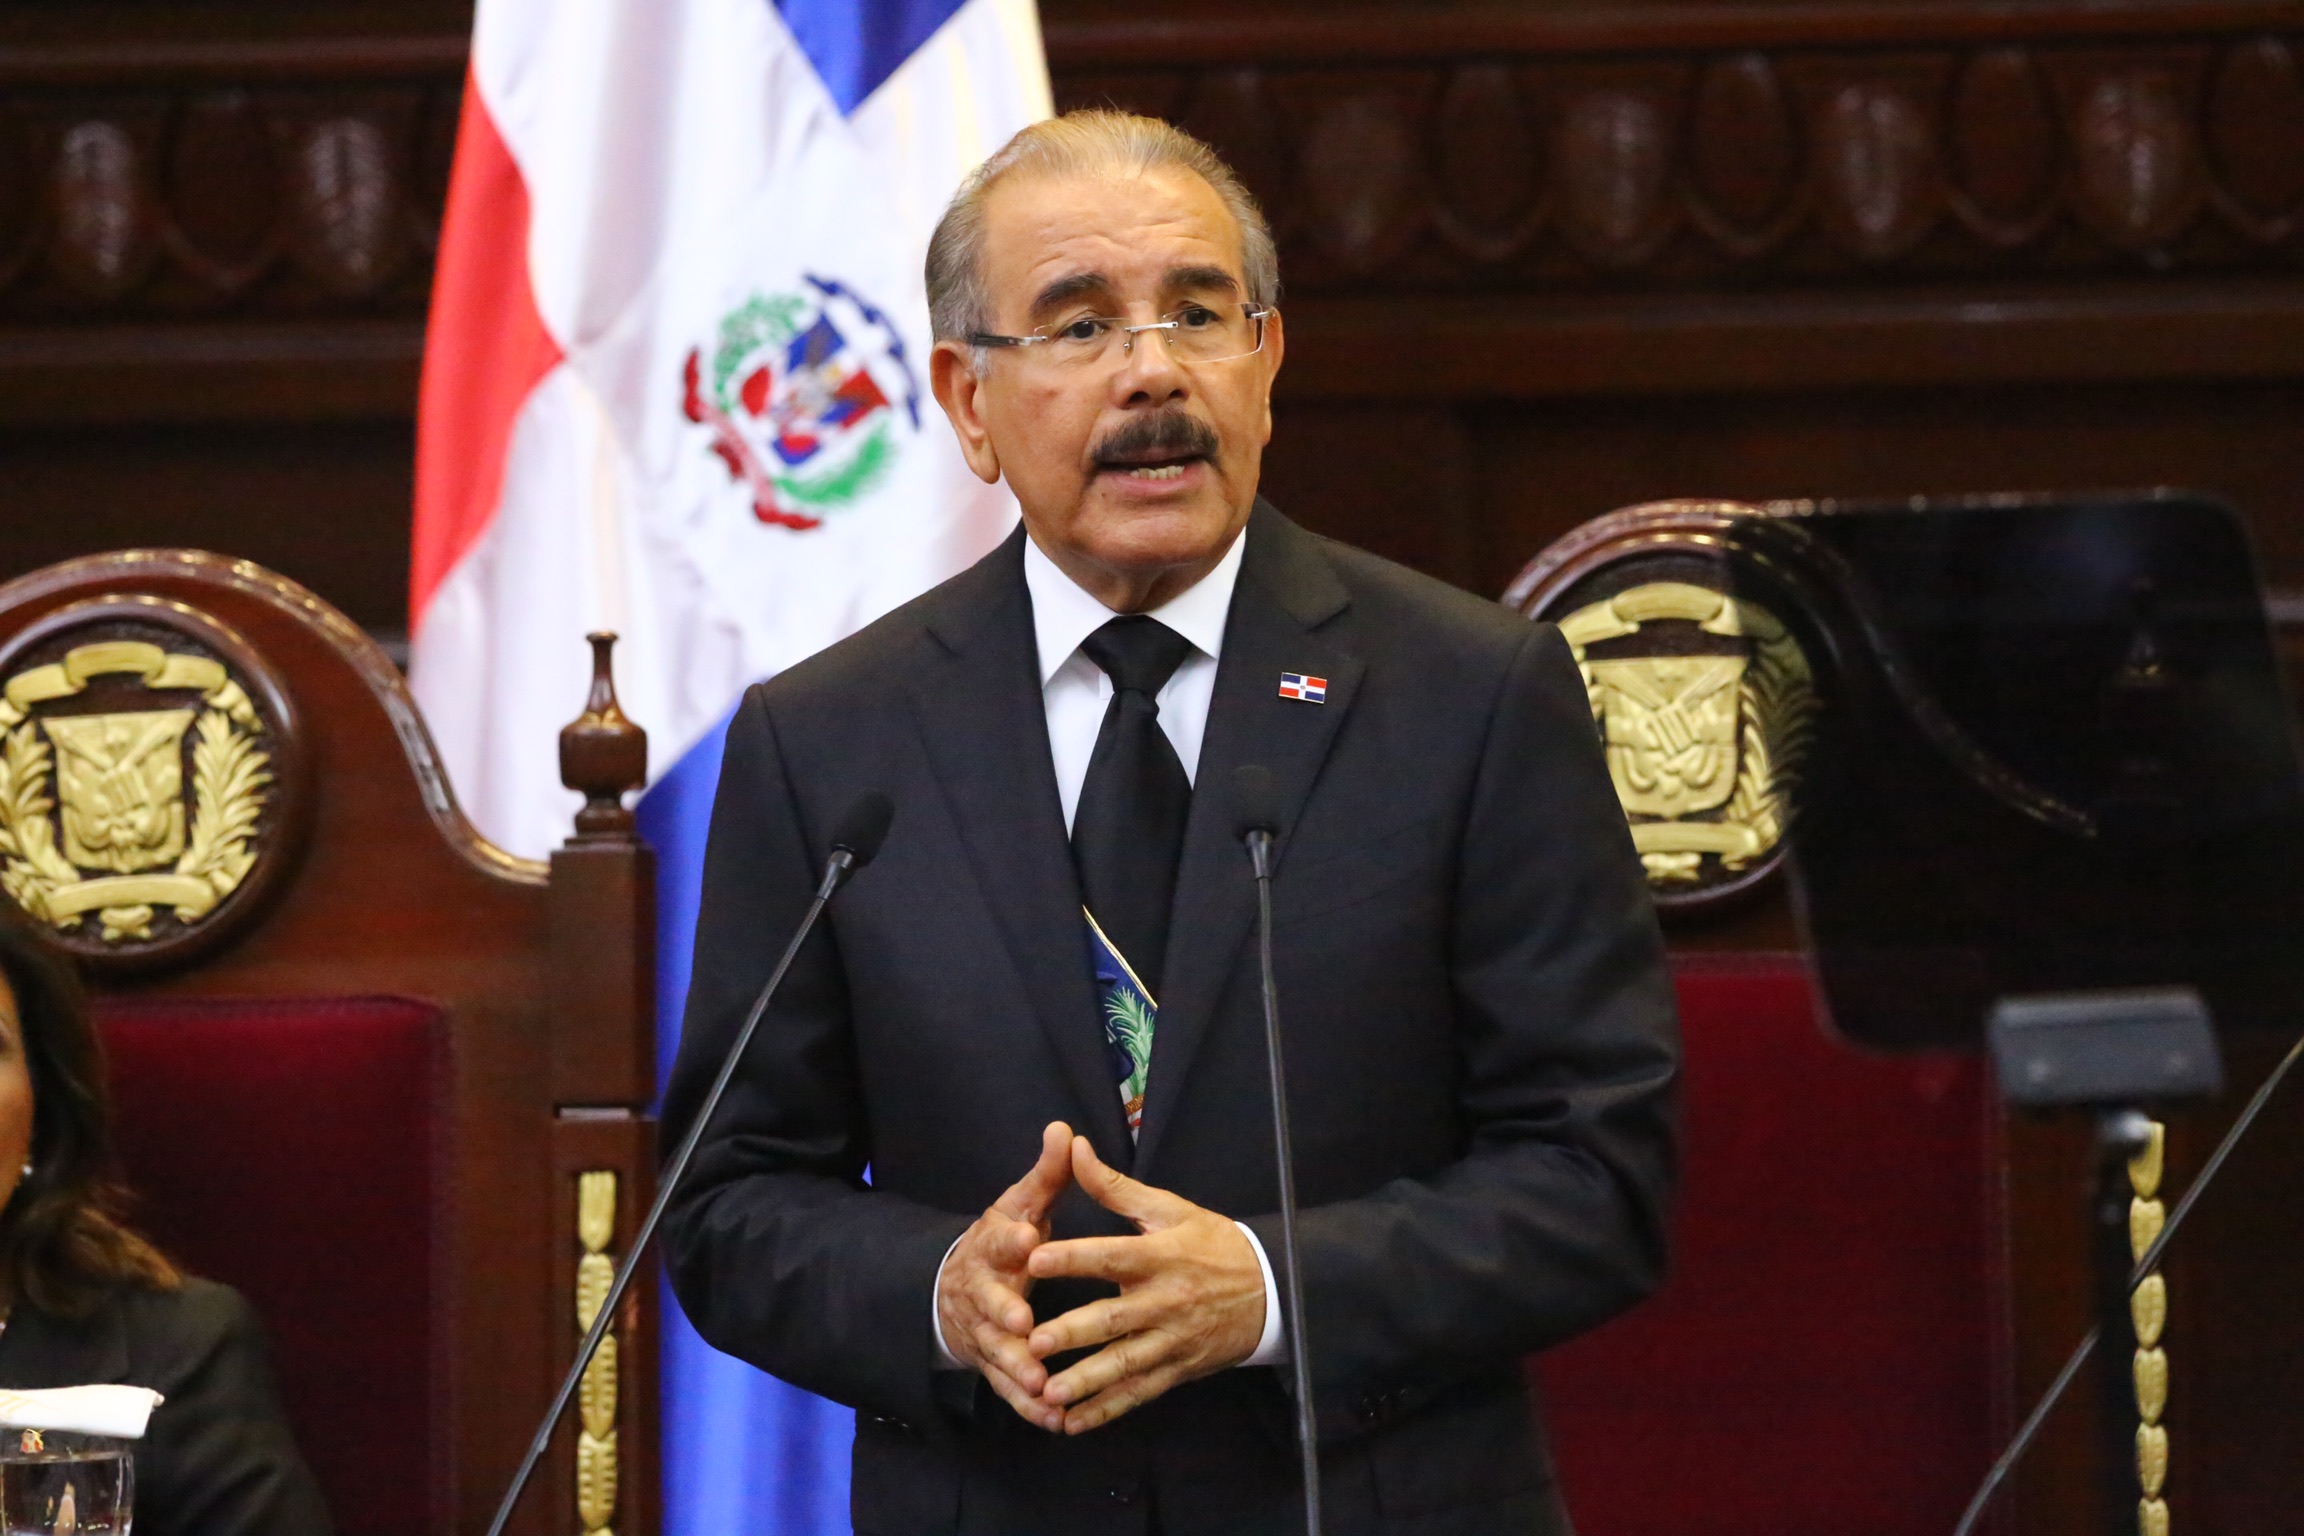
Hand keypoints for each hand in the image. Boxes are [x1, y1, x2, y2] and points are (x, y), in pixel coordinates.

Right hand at [937, 1121, 1073, 1430]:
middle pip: (989, 1302)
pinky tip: (1054, 1420)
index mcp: (993, 1246)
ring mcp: (984, 1331)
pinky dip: (1028, 1406)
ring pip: (996, 1351)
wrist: (956, 1288)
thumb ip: (1046, 1175)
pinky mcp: (991, 1364)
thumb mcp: (1021, 1205)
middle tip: (1023, 1321)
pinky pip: (1008, 1389)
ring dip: (1016, 1368)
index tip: (1028, 1236)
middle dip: (1003, 1312)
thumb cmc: (1005, 1242)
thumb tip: (1065, 1129)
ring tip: (1041, 1383)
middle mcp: (982, 1291)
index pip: (999, 1238)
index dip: (1011, 1238)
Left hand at [1026, 1135, 1266, 1433]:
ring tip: (1050, 1394)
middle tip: (1033, 1342)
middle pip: (1114, 1318)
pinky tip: (1073, 1423)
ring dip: (1086, 1381)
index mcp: (1159, 1255)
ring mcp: (1171, 1339)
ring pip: (1124, 1364)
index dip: (1074, 1258)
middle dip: (1073, 1332)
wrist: (1271, 1290)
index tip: (1034, 1260)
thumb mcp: (1170, 1209)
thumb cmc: (1213, 1244)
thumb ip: (1115, 1187)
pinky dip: (1107, 1410)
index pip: (1111, 1256)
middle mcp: (1164, 1300)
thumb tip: (1076, 1148)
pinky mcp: (1177, 1369)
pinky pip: (1139, 1392)